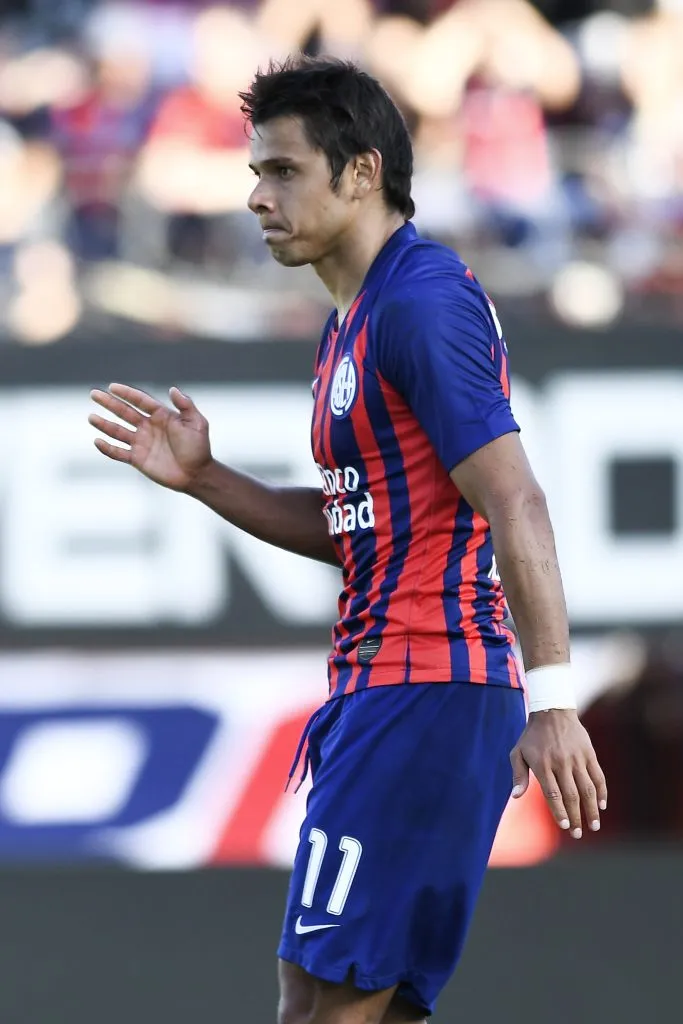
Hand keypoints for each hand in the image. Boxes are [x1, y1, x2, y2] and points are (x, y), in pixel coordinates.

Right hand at [89, 383, 211, 491]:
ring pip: (118, 431)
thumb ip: (186, 405)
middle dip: (109, 403)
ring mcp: (142, 443)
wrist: (197, 474)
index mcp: (161, 416)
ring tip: (91, 417)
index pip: (140, 401)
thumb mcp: (197, 423)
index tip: (112, 387)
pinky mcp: (138, 459)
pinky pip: (119, 453)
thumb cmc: (199, 448)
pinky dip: (108, 448)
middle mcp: (149, 427)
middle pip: (125, 412)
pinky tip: (97, 441)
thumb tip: (172, 389)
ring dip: (104, 424)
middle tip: (94, 393)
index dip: (127, 393)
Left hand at [510, 709, 606, 838]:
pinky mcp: (589, 754)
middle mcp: (561, 763)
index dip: (559, 812)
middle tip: (577, 834)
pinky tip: (602, 806)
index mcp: (543, 765)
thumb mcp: (518, 752)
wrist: (552, 711)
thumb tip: (515, 797)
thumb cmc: (532, 736)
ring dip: (592, 809)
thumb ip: (518, 775)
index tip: (564, 826)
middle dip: (576, 817)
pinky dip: (602, 792)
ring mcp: (577, 759)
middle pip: (571, 795)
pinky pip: (598, 776)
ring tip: (594, 826)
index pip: (553, 794)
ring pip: (587, 789)